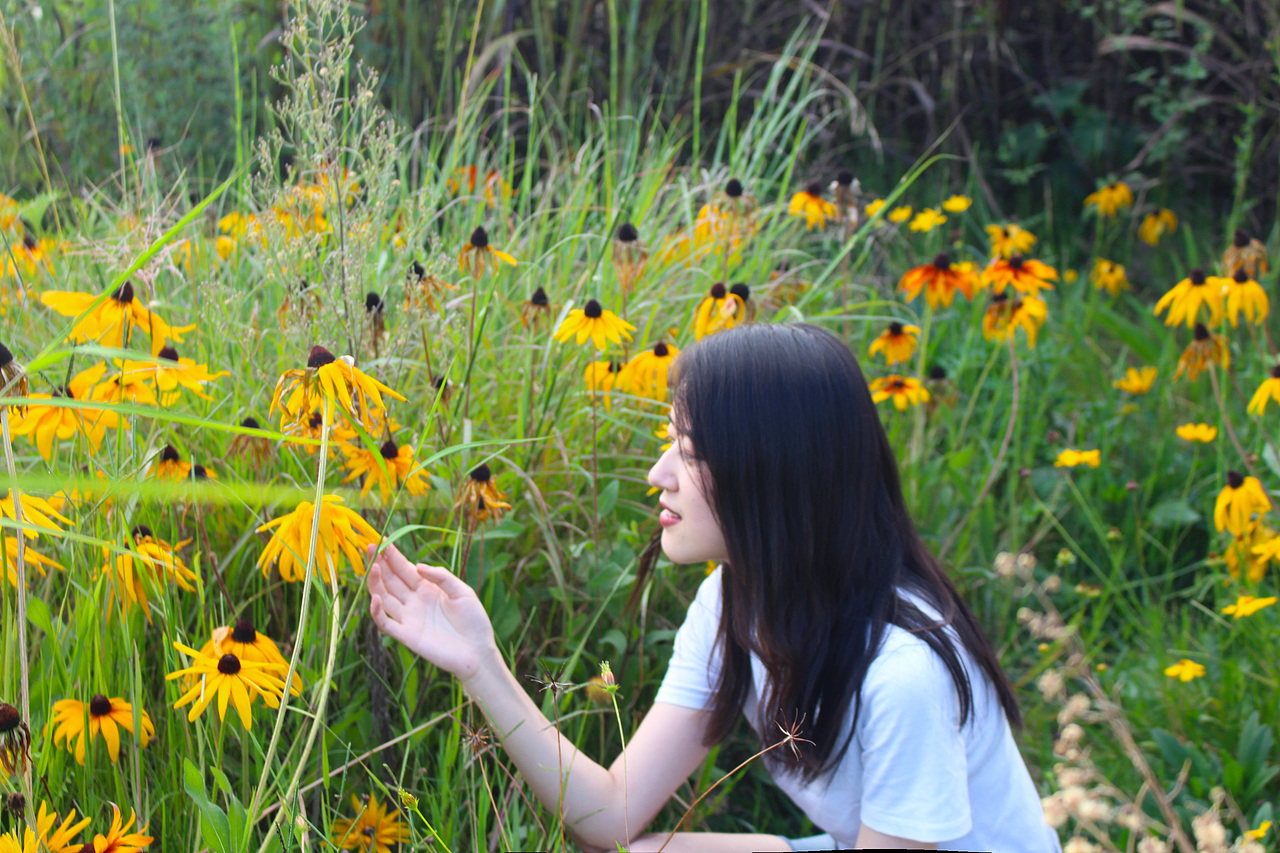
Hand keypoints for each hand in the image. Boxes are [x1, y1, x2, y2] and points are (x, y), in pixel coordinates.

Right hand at [366, 542, 497, 681]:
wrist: (478, 651)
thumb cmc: (474, 620)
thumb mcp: (462, 591)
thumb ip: (441, 576)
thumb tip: (417, 565)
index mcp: (427, 588)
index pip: (404, 568)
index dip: (392, 555)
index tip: (381, 539)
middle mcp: (414, 601)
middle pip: (390, 580)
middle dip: (379, 563)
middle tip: (369, 546)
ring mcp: (409, 618)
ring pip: (384, 598)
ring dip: (376, 583)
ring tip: (372, 566)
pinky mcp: (407, 636)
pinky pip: (386, 623)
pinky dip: (377, 612)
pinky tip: (376, 598)